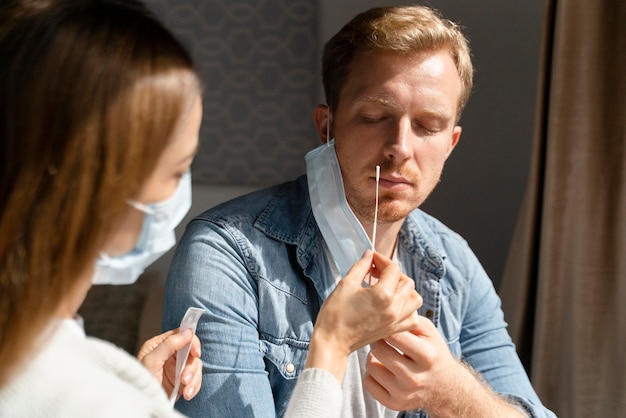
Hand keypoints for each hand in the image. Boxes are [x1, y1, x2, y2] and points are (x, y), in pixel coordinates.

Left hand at [137, 328, 201, 400]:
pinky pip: (196, 379)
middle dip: (191, 366)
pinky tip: (187, 394)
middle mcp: (170, 355)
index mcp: (159, 345)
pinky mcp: (181, 381)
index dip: (192, 342)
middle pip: (191, 352)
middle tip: (184, 378)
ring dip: (193, 378)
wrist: (141, 404)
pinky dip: (194, 387)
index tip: (195, 353)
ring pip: (196, 366)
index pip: (181, 335)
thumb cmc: (141, 383)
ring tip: (185, 390)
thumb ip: (168, 345)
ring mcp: (176, 368)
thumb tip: (187, 332)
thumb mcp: (151, 361)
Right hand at [305, 250, 421, 380]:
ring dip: (405, 289)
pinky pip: (412, 317)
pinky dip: (408, 308)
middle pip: (407, 282)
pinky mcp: (393, 330)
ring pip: (415, 299)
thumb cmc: (335, 314)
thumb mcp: (346, 284)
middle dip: (393, 272)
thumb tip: (369, 255)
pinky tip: (394, 304)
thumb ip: (361, 267)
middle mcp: (394, 308)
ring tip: (389, 287)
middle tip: (377, 271)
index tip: (372, 259)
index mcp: (382, 295)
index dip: (381, 260)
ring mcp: (396, 321)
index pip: (392, 269)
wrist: (332, 341)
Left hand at [364, 319, 523, 416]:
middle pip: (379, 350)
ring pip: (370, 366)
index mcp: (427, 355)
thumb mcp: (429, 332)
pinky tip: (382, 369)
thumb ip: (409, 318)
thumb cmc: (432, 352)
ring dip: (373, 357)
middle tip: (382, 339)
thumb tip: (387, 304)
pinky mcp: (394, 404)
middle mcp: (415, 377)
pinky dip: (371, 374)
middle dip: (378, 341)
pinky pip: (368, 383)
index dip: (386, 325)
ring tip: (384, 354)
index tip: (384, 323)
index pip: (395, 335)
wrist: (445, 387)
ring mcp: (404, 393)